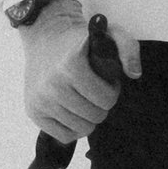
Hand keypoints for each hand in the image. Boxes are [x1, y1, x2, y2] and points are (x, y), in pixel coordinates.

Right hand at [23, 4, 141, 145]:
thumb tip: (134, 74)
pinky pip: (64, 136)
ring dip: (88, 116)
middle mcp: (52, 85)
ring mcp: (40, 100)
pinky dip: (73, 128)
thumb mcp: (110, 32)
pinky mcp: (33, 111)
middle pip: (95, 116)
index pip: (106, 100)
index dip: (112, 91)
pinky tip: (74, 111)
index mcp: (71, 66)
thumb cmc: (81, 38)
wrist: (45, 36)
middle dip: (101, 105)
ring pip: (81, 129)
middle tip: (96, 90)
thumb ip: (128, 48)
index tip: (107, 81)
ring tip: (84, 98)